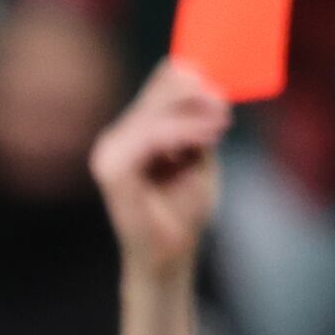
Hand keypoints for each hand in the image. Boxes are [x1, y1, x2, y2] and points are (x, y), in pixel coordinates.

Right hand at [92, 58, 226, 279]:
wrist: (169, 257)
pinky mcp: (114, 171)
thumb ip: (194, 120)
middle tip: (224, 111)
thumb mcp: (196, 153)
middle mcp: (115, 139)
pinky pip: (152, 135)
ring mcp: (110, 154)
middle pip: (161, 88)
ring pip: (158, 109)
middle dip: (199, 94)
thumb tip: (204, 80)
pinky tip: (206, 141)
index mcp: (131, 132)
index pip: (161, 82)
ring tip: (220, 127)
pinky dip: (184, 133)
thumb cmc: (182, 209)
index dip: (194, 77)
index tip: (223, 95)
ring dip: (196, 114)